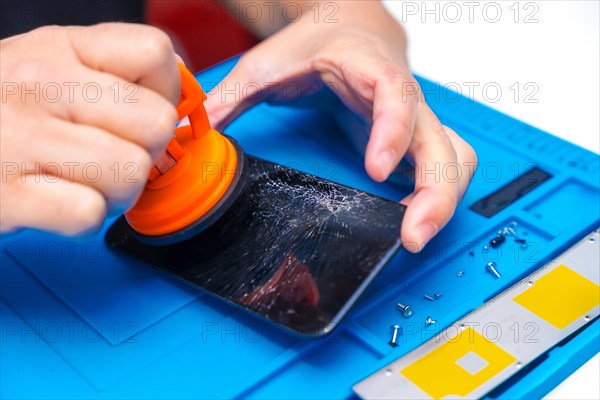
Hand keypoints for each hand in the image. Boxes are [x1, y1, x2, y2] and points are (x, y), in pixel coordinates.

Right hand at [0, 23, 179, 234]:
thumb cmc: (0, 112)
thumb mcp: (49, 69)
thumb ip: (112, 74)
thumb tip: (183, 93)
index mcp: (59, 48)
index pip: (155, 54)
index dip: (164, 92)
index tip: (140, 113)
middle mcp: (41, 85)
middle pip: (156, 123)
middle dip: (147, 152)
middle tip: (113, 157)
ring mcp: (21, 139)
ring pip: (132, 172)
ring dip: (118, 191)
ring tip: (84, 182)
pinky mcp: (7, 195)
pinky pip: (89, 213)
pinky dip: (83, 219)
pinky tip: (57, 202)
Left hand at [205, 2, 476, 251]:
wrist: (347, 25)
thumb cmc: (313, 43)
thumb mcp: (264, 64)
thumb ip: (230, 98)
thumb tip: (196, 134)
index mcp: (368, 68)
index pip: (395, 97)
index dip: (392, 133)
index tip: (379, 171)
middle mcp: (402, 95)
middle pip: (439, 142)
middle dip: (435, 191)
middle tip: (411, 235)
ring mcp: (414, 118)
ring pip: (455, 158)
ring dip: (445, 198)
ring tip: (415, 236)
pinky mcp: (414, 137)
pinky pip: (445, 167)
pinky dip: (440, 195)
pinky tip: (414, 220)